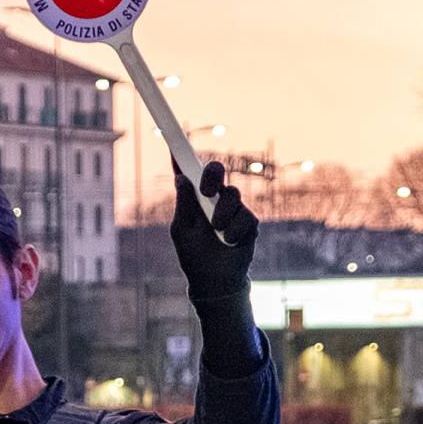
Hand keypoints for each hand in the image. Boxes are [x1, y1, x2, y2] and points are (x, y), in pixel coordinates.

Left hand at [171, 163, 258, 302]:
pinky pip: (245, 216)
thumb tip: (180, 179)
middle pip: (216, 171)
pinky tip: (229, 241)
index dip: (181, 156)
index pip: (188, 172)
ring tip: (218, 231)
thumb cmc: (195, 255)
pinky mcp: (248, 222)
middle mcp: (213, 198)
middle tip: (206, 190)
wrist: (216, 281)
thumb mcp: (183, 231)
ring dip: (223, 214)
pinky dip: (235, 230)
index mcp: (194, 198)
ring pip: (232, 194)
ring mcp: (232, 208)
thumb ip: (184, 205)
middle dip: (212, 175)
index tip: (174, 143)